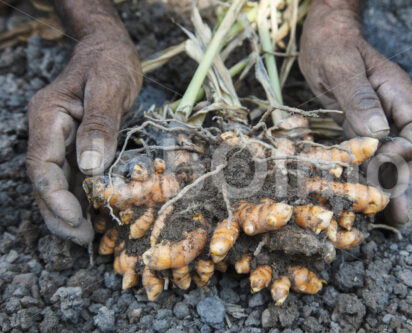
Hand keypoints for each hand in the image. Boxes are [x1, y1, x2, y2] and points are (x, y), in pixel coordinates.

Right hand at [27, 29, 141, 244]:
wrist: (110, 49)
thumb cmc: (110, 63)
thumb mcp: (109, 87)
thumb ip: (100, 124)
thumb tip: (91, 167)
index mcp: (49, 116)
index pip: (41, 164)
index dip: (54, 196)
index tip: (75, 218)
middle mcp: (50, 131)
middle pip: (45, 180)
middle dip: (58, 213)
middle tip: (81, 240)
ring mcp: (62, 138)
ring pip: (58, 182)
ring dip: (68, 211)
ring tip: (86, 237)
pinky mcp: (78, 143)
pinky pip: (74, 175)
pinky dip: (81, 197)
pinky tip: (93, 215)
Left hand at [299, 1, 411, 225]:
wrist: (322, 36)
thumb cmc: (332, 44)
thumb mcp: (341, 66)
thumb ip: (360, 98)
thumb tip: (378, 134)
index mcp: (396, 92)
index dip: (408, 147)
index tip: (384, 160)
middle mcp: (392, 109)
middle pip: (411, 150)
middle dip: (407, 183)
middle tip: (400, 216)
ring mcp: (377, 120)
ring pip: (392, 158)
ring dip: (391, 188)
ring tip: (390, 219)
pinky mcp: (358, 128)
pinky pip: (369, 156)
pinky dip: (368, 177)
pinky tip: (364, 198)